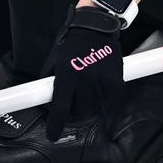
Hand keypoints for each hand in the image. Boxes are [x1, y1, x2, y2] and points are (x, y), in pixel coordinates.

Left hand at [39, 3, 124, 140]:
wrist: (95, 27)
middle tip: (71, 104)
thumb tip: (46, 103)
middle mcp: (85, 81)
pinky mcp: (116, 83)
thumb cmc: (71, 44)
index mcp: (67, 75)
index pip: (60, 107)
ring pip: (94, 110)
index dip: (55, 124)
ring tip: (84, 92)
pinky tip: (97, 88)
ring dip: (87, 107)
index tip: (52, 135)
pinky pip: (108, 103)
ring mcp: (102, 82)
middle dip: (73, 113)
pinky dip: (102, 101)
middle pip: (79, 113)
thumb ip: (49, 81)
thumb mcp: (54, 59)